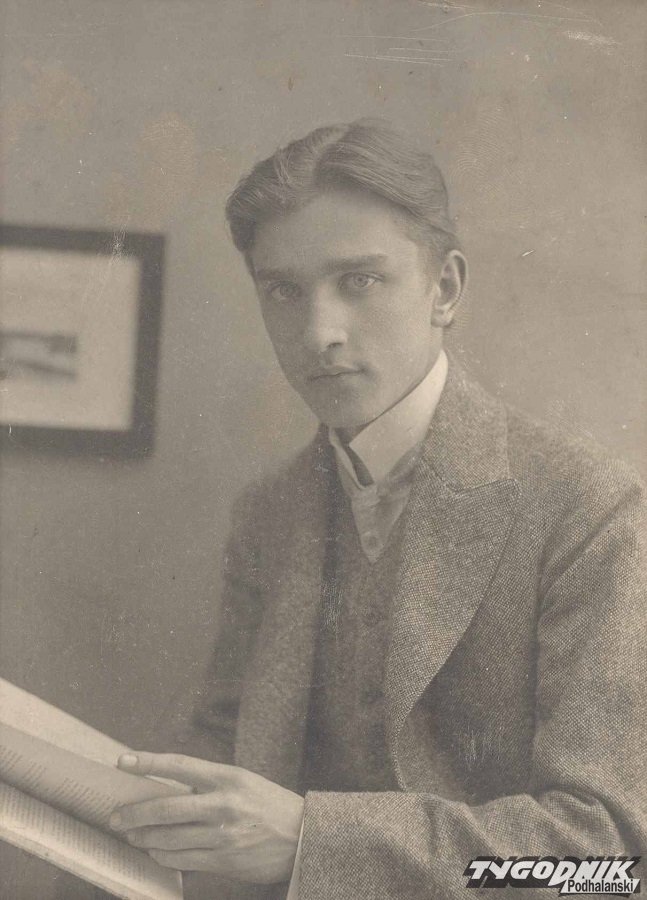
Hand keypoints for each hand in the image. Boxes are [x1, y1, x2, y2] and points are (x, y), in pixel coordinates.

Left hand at [109, 752, 303, 883]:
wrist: (302, 837)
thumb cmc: (268, 804)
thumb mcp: (242, 782)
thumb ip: (209, 783)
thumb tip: (169, 787)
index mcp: (228, 777)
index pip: (179, 765)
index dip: (148, 762)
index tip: (123, 761)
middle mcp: (223, 803)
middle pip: (166, 807)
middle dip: (134, 814)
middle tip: (116, 816)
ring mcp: (222, 834)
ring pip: (168, 838)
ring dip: (144, 838)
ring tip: (132, 836)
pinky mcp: (223, 859)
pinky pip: (182, 859)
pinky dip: (162, 856)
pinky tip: (155, 853)